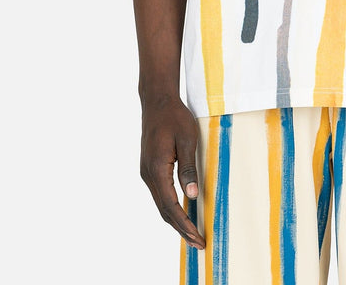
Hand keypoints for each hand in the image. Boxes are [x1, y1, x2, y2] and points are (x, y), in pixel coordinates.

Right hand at [139, 95, 204, 249]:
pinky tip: (181, 212)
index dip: (185, 224)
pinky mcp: (149, 168)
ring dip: (175, 221)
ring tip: (192, 234)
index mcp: (157, 169)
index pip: (171, 206)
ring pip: (160, 204)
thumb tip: (192, 196)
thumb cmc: (174, 116)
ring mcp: (147, 172)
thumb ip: (188, 168)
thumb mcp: (187, 139)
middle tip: (199, 244)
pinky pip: (160, 194)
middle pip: (164, 211)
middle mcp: (148, 174)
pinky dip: (170, 208)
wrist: (157, 101)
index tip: (198, 238)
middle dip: (181, 229)